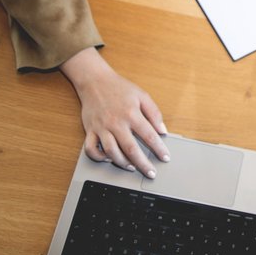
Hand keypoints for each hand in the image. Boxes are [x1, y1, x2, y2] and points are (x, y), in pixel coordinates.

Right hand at [61, 48, 169, 177]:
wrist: (95, 81)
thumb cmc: (120, 88)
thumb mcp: (142, 95)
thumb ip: (154, 113)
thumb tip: (163, 131)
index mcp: (131, 114)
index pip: (149, 136)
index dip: (159, 149)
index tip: (165, 158)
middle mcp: (116, 123)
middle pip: (131, 149)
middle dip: (143, 164)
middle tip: (151, 173)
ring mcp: (101, 128)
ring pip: (111, 152)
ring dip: (122, 163)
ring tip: (132, 167)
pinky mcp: (90, 130)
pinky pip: (91, 149)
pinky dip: (99, 157)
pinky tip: (108, 159)